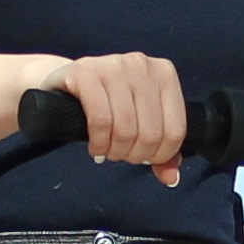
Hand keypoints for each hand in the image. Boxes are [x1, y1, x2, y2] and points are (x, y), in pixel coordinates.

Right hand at [55, 52, 189, 187]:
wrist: (68, 83)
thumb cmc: (110, 103)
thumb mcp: (140, 120)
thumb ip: (161, 148)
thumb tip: (171, 178)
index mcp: (164, 74)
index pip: (175, 131)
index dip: (159, 156)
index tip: (143, 158)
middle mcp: (142, 65)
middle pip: (150, 134)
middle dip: (134, 155)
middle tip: (120, 154)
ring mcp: (114, 65)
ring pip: (125, 129)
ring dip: (115, 151)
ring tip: (107, 150)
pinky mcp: (86, 72)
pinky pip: (100, 121)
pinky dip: (99, 143)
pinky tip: (95, 146)